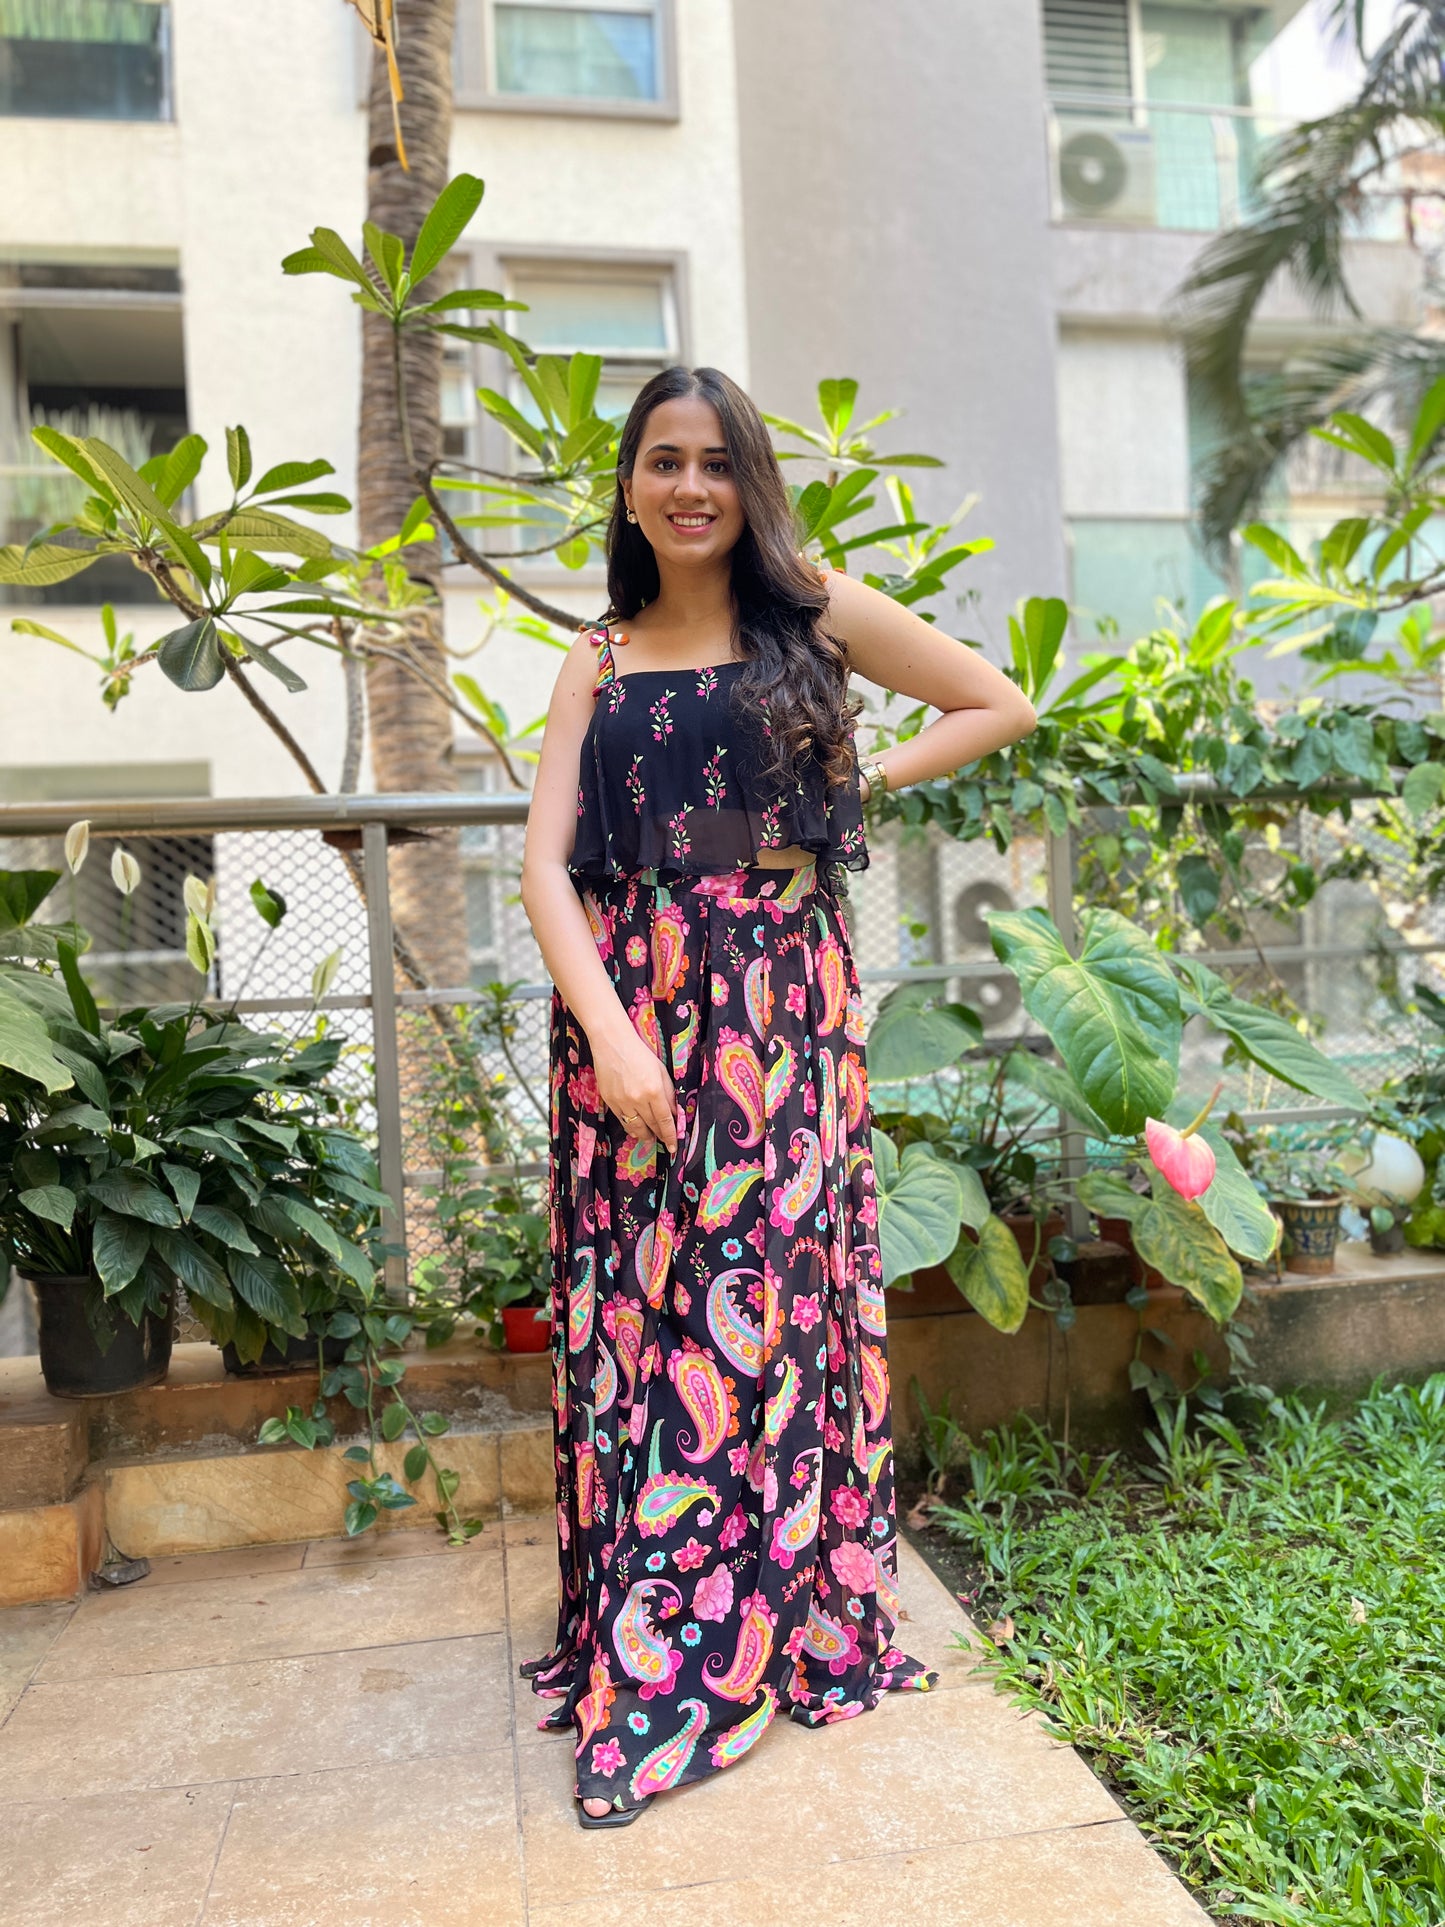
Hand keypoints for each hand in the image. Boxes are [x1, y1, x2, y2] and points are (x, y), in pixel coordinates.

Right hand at [589, 1027, 679, 1153]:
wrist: (612, 1043)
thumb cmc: (640, 1053)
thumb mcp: (661, 1071)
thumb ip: (668, 1094)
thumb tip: (674, 1114)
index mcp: (654, 1090)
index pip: (665, 1120)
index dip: (670, 1135)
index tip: (673, 1146)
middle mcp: (637, 1099)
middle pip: (651, 1126)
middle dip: (658, 1136)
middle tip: (663, 1142)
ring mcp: (621, 1101)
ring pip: (635, 1127)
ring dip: (644, 1135)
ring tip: (649, 1138)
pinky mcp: (609, 1101)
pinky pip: (621, 1119)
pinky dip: (630, 1126)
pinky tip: (635, 1127)